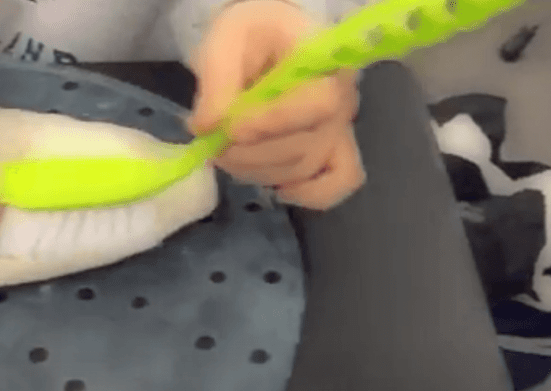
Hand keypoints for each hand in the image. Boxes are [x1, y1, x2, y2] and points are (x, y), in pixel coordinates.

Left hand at [188, 0, 364, 209]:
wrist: (264, 44)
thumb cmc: (250, 35)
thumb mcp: (226, 40)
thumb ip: (216, 80)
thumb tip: (207, 127)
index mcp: (327, 64)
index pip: (319, 104)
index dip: (274, 123)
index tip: (231, 128)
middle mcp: (344, 102)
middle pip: (305, 146)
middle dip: (250, 152)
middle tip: (213, 140)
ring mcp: (340, 131)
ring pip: (303, 169)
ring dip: (256, 169)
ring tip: (225, 150)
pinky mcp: (333, 153)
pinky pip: (336, 185)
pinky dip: (307, 195)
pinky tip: (275, 186)